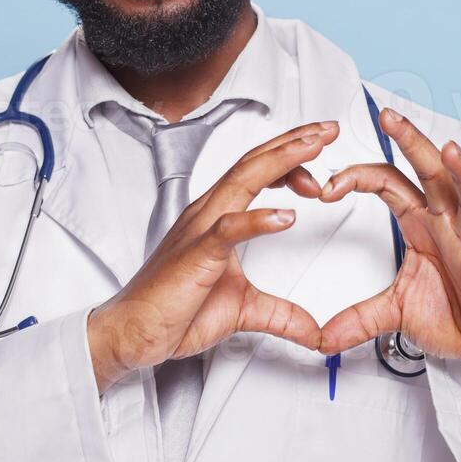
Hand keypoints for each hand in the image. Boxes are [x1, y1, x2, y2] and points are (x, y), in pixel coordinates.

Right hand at [88, 121, 339, 392]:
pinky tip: (287, 216)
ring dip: (282, 161)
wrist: (132, 333)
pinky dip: (258, 219)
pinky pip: (228, 230)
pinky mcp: (195, 254)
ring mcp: (200, 230)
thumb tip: (313, 330)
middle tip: (328, 128)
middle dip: (293, 142)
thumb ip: (281, 314)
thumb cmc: (173, 312)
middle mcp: (207, 214)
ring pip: (243, 181)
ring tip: (314, 148)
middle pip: (254, 163)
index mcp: (216, 217)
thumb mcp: (243, 311)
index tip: (322, 147)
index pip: (256, 172)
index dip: (290, 155)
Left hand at [315, 108, 460, 382]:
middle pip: (432, 172)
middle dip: (412, 141)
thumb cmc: (453, 315)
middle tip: (389, 116)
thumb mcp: (394, 314)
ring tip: (450, 152)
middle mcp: (449, 225)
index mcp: (422, 224)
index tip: (326, 187)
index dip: (358, 177)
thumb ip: (356, 319)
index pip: (389, 182)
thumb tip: (321, 337)